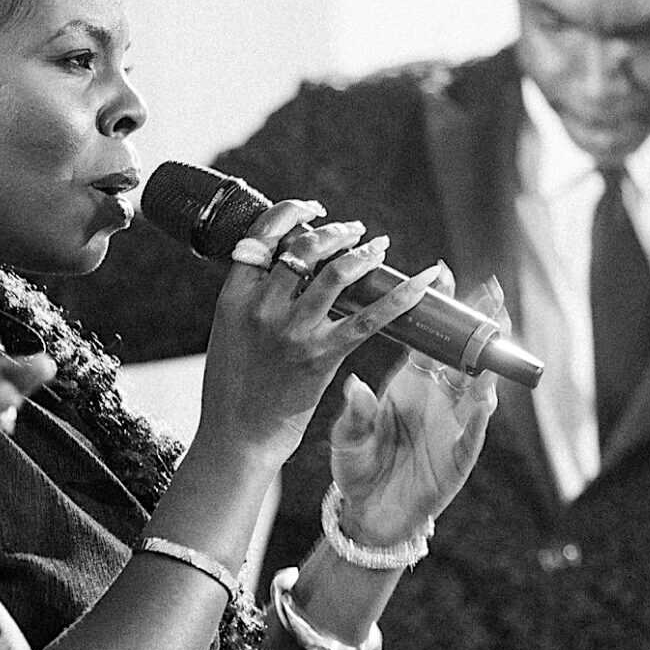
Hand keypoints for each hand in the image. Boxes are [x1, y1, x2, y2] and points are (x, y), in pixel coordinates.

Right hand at [196, 197, 435, 461]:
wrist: (237, 438)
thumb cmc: (232, 390)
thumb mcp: (227, 333)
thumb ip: (252, 302)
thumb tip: (284, 272)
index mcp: (233, 297)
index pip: (262, 237)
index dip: (290, 214)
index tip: (310, 211)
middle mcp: (262, 308)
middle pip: (304, 248)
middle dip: (334, 231)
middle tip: (352, 230)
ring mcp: (293, 332)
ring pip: (336, 272)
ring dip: (363, 252)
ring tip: (377, 246)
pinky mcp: (322, 356)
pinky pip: (369, 319)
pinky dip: (400, 296)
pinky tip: (421, 280)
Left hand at [329, 276, 503, 549]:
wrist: (369, 512)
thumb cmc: (358, 466)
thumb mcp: (349, 437)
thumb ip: (355, 414)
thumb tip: (353, 384)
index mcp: (410, 383)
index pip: (429, 338)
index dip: (439, 308)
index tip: (443, 273)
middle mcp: (437, 398)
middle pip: (464, 353)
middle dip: (479, 324)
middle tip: (490, 292)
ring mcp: (452, 424)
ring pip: (478, 387)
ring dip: (488, 364)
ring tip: (497, 338)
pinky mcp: (458, 456)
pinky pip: (472, 434)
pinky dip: (478, 418)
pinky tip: (484, 399)